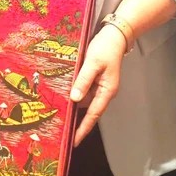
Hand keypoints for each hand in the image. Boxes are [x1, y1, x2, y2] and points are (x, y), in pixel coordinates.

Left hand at [69, 26, 125, 145]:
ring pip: (85, 100)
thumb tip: (74, 99)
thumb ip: (83, 80)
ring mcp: (100, 85)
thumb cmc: (105, 49)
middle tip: (62, 131)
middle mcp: (104, 91)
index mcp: (106, 91)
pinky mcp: (95, 78)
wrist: (115, 34)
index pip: (93, 114)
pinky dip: (76, 94)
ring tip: (60, 115)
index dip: (83, 128)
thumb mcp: (93, 63)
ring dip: (75, 106)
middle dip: (77, 120)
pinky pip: (84, 90)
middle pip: (89, 110)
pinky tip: (65, 95)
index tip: (75, 141)